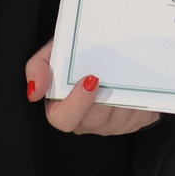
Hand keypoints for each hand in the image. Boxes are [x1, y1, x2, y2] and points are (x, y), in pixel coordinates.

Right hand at [24, 40, 159, 135]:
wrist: (109, 50)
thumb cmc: (77, 54)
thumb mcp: (53, 51)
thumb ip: (38, 67)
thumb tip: (34, 91)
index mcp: (63, 108)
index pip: (63, 119)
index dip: (76, 104)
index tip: (89, 79)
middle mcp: (86, 121)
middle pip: (95, 120)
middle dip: (103, 99)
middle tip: (109, 77)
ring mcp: (111, 125)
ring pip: (119, 120)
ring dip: (123, 97)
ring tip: (124, 74)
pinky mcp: (134, 122)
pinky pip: (140, 117)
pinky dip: (141, 100)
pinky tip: (138, 84)